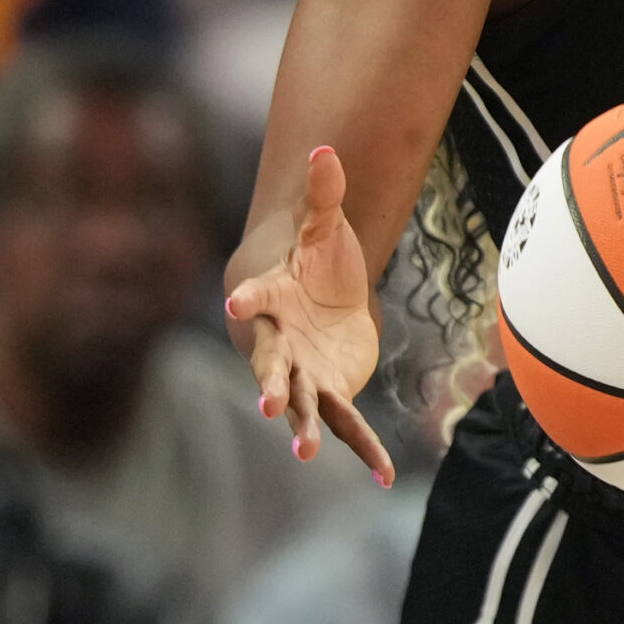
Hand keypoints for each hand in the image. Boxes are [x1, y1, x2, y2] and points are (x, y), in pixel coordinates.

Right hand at [226, 145, 394, 480]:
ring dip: (302, 430)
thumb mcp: (323, 225)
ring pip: (300, 405)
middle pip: (271, 367)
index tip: (235, 299)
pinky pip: (348, 425)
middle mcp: (280, 344)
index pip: (256, 298)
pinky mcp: (330, 392)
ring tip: (303, 454)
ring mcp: (303, 373)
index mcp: (273, 300)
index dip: (247, 298)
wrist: (314, 300)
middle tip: (265, 405)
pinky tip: (387, 477)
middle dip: (268, 386)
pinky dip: (367, 451)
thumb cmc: (313, 260)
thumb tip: (326, 146)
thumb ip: (325, 191)